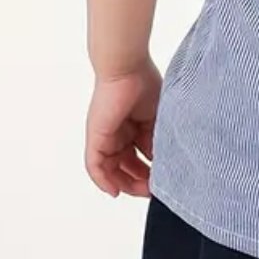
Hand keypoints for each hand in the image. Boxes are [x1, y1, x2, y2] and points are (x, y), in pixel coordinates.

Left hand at [85, 63, 161, 197]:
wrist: (127, 68)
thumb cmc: (145, 82)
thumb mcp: (158, 117)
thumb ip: (157, 138)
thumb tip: (160, 162)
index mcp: (134, 125)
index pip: (140, 155)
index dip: (151, 169)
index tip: (162, 179)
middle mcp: (118, 133)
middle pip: (125, 165)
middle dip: (139, 180)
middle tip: (153, 189)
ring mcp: (106, 136)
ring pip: (111, 169)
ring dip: (124, 183)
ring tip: (141, 190)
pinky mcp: (96, 138)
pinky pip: (95, 166)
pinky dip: (104, 181)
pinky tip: (116, 191)